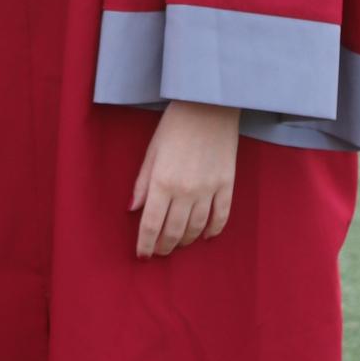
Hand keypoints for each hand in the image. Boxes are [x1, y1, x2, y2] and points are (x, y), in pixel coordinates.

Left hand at [131, 100, 239, 258]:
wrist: (209, 105)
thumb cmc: (175, 124)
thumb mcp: (152, 150)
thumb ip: (142, 182)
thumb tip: (133, 209)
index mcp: (162, 181)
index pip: (151, 224)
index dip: (145, 243)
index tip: (142, 255)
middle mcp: (186, 191)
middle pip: (173, 231)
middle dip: (164, 246)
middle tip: (158, 252)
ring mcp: (209, 189)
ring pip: (196, 228)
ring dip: (185, 241)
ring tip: (177, 244)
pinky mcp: (227, 185)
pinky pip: (221, 217)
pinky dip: (212, 231)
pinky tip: (205, 236)